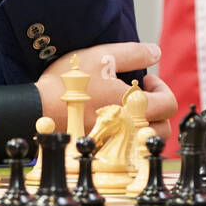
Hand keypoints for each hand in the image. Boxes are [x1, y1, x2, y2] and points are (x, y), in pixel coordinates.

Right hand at [34, 43, 177, 141]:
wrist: (37, 109)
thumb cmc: (69, 83)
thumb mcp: (101, 57)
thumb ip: (133, 53)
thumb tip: (156, 52)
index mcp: (133, 106)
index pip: (168, 104)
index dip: (162, 88)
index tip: (145, 82)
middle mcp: (129, 129)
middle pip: (163, 128)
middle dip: (158, 110)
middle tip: (140, 97)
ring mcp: (116, 144)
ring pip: (147, 143)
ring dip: (146, 126)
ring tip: (130, 112)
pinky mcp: (103, 153)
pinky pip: (129, 153)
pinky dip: (130, 141)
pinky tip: (116, 126)